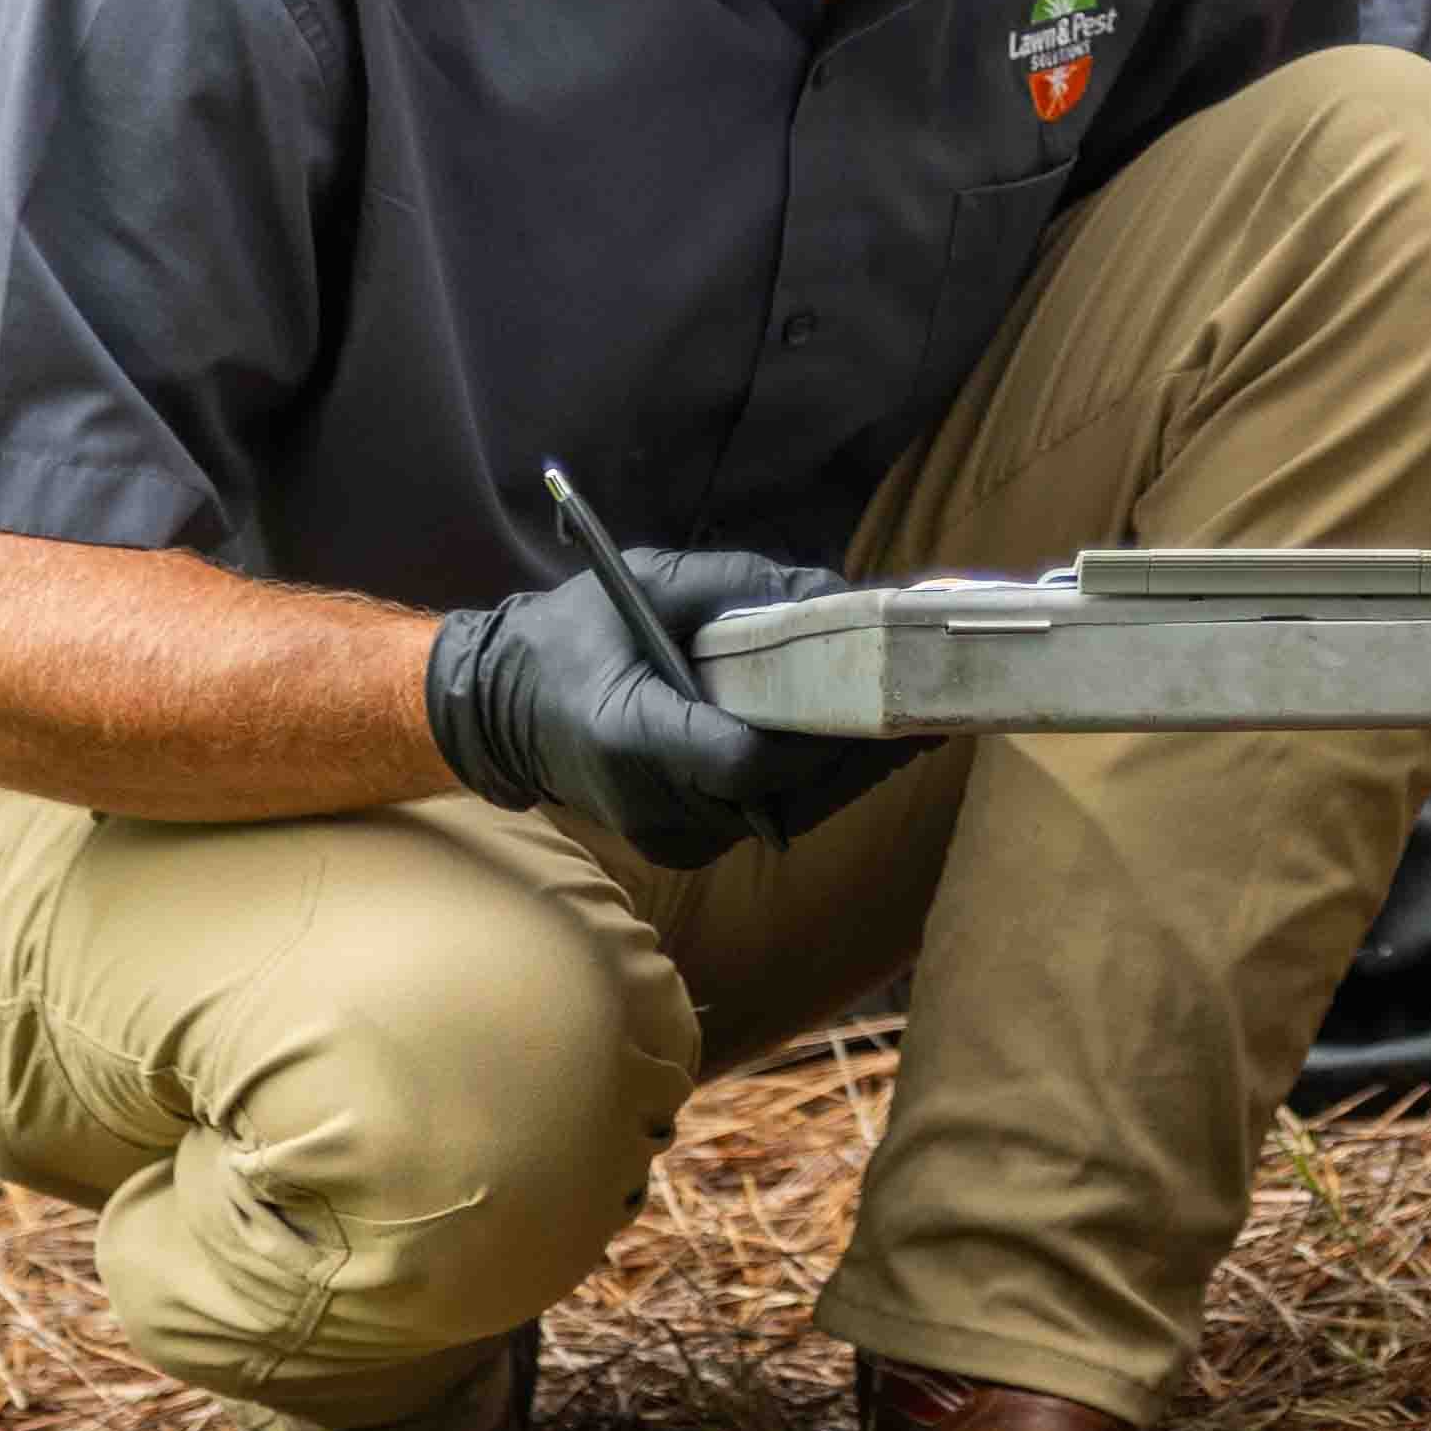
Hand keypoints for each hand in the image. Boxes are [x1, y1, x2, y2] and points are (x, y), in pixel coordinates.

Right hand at [426, 545, 901, 871]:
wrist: (499, 711)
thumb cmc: (570, 638)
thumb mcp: (648, 586)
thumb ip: (738, 585)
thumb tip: (833, 591)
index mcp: (634, 739)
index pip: (747, 760)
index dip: (818, 738)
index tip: (880, 703)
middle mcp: (655, 804)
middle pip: (783, 792)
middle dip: (856, 753)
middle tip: (931, 710)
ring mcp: (671, 836)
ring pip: (785, 811)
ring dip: (844, 771)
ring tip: (911, 724)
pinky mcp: (685, 844)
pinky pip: (766, 815)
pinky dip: (809, 782)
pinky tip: (853, 744)